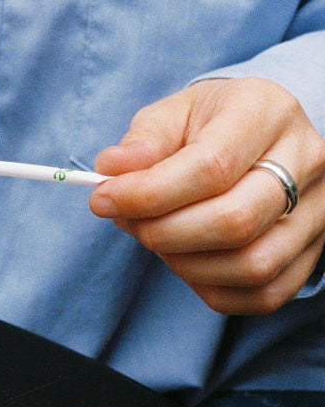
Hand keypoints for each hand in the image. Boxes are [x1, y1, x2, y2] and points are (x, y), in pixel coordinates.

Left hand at [88, 77, 324, 314]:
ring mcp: (318, 211)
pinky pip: (263, 294)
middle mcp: (306, 161)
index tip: (103, 200)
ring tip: (154, 237)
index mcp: (266, 112)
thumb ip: (142, 141)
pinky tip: (184, 260)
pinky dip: (211, 288)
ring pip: (252, 265)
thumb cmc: (207, 126)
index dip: (149, 193)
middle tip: (127, 222)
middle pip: (234, 221)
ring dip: (184, 264)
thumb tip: (111, 169)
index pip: (211, 166)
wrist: (257, 136)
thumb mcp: (172, 115)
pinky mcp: (312, 251)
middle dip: (162, 232)